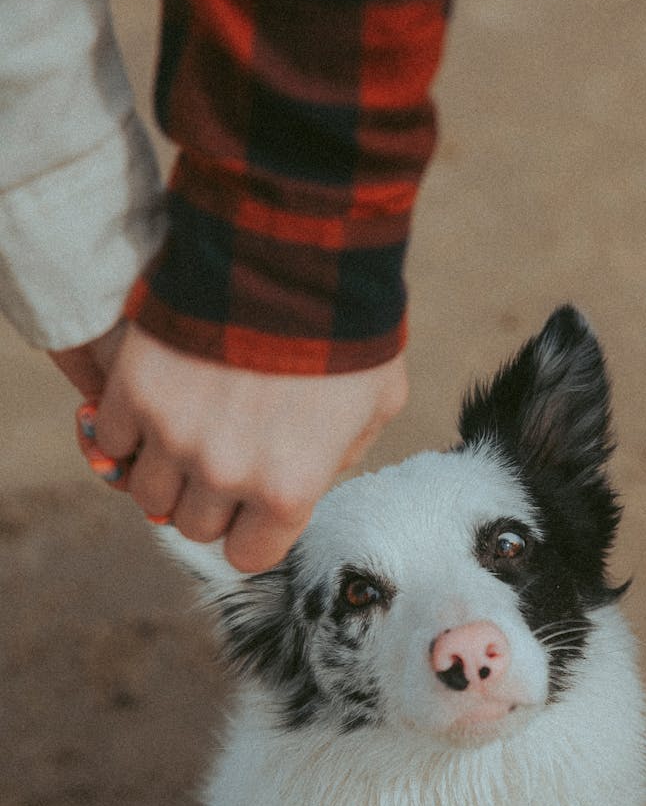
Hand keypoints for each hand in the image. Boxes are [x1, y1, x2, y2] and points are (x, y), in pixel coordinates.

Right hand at [52, 323, 406, 571]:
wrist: (294, 250)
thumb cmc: (348, 328)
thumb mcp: (375, 405)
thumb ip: (341, 455)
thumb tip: (313, 475)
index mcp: (290, 490)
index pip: (250, 555)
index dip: (252, 531)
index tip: (254, 505)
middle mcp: (227, 475)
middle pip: (194, 526)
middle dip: (210, 501)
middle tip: (222, 461)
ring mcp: (174, 436)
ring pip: (147, 494)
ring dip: (165, 473)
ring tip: (187, 435)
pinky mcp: (133, 392)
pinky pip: (110, 442)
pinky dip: (126, 434)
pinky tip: (154, 408)